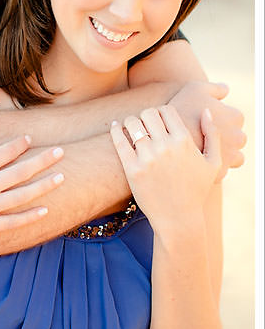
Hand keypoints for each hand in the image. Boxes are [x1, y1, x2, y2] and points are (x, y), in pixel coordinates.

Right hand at [0, 136, 64, 251]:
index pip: (4, 152)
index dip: (19, 144)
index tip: (29, 138)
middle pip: (22, 171)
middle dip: (44, 160)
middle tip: (61, 152)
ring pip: (23, 195)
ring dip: (45, 185)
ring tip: (61, 177)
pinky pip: (13, 221)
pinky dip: (31, 216)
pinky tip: (44, 210)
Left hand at [110, 105, 220, 234]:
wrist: (178, 218)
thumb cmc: (196, 189)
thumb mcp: (213, 163)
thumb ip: (213, 135)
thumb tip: (206, 111)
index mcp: (185, 141)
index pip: (166, 110)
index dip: (161, 112)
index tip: (159, 120)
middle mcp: (166, 147)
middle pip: (148, 113)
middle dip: (145, 115)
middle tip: (144, 123)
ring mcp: (148, 157)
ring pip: (132, 124)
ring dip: (129, 121)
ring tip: (130, 126)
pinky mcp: (132, 169)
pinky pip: (118, 141)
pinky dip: (115, 130)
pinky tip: (115, 126)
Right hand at [168, 81, 244, 178]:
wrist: (162, 136)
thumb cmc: (181, 108)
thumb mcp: (196, 89)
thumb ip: (214, 88)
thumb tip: (225, 89)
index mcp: (235, 117)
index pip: (233, 119)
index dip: (217, 120)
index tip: (201, 121)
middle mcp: (238, 138)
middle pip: (235, 140)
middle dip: (224, 139)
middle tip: (200, 136)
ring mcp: (230, 156)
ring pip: (230, 158)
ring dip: (220, 155)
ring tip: (199, 152)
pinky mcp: (218, 172)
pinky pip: (217, 172)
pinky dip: (209, 169)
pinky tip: (194, 163)